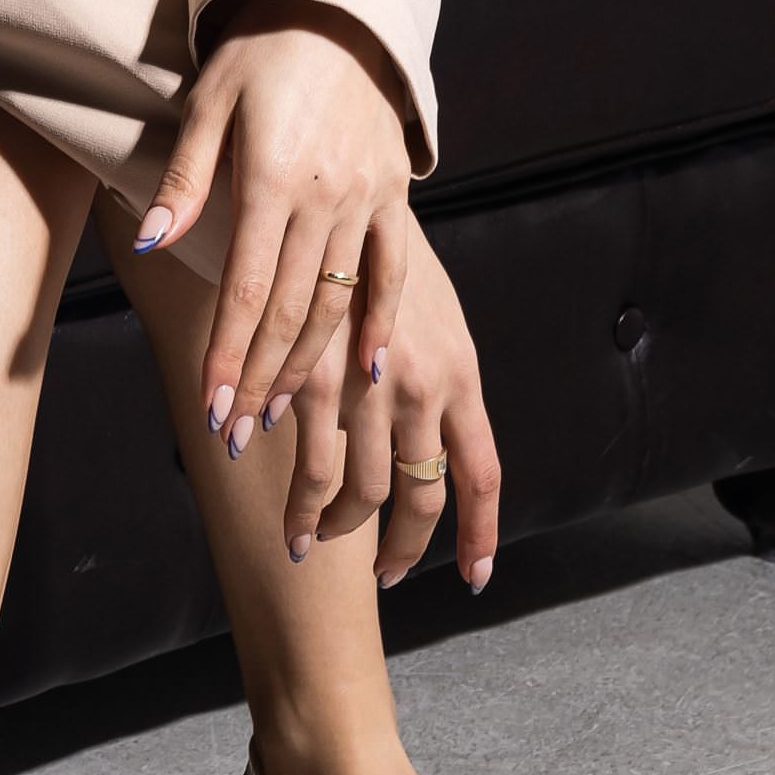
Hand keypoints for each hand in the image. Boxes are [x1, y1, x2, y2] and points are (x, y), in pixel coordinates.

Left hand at [134, 0, 412, 454]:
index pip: (247, 290)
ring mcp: (367, 201)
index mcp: (274, 179)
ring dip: (307, 368)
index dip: (228, 355)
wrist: (338, 13)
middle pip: (290, 314)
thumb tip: (149, 242)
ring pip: (336, 304)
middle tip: (235, 435)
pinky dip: (380, 323)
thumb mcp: (207, 106)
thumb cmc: (258, 58)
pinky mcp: (394, 198)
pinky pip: (392, 273)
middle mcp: (327, 198)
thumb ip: (183, 181)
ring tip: (276, 416)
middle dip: (258, 382)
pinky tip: (365, 371)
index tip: (211, 407)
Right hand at [284, 209, 500, 591]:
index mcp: (460, 374)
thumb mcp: (430, 315)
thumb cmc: (378, 257)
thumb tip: (430, 437)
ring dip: (339, 530)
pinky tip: (292, 524)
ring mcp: (371, 390)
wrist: (328, 197)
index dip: (481, 532)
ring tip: (317, 541)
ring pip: (365, 494)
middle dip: (405, 550)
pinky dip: (301, 507)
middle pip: (424, 497)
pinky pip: (312, 473)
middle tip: (387, 575)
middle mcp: (426, 388)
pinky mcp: (317, 385)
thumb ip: (437, 378)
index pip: (482, 472)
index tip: (476, 577)